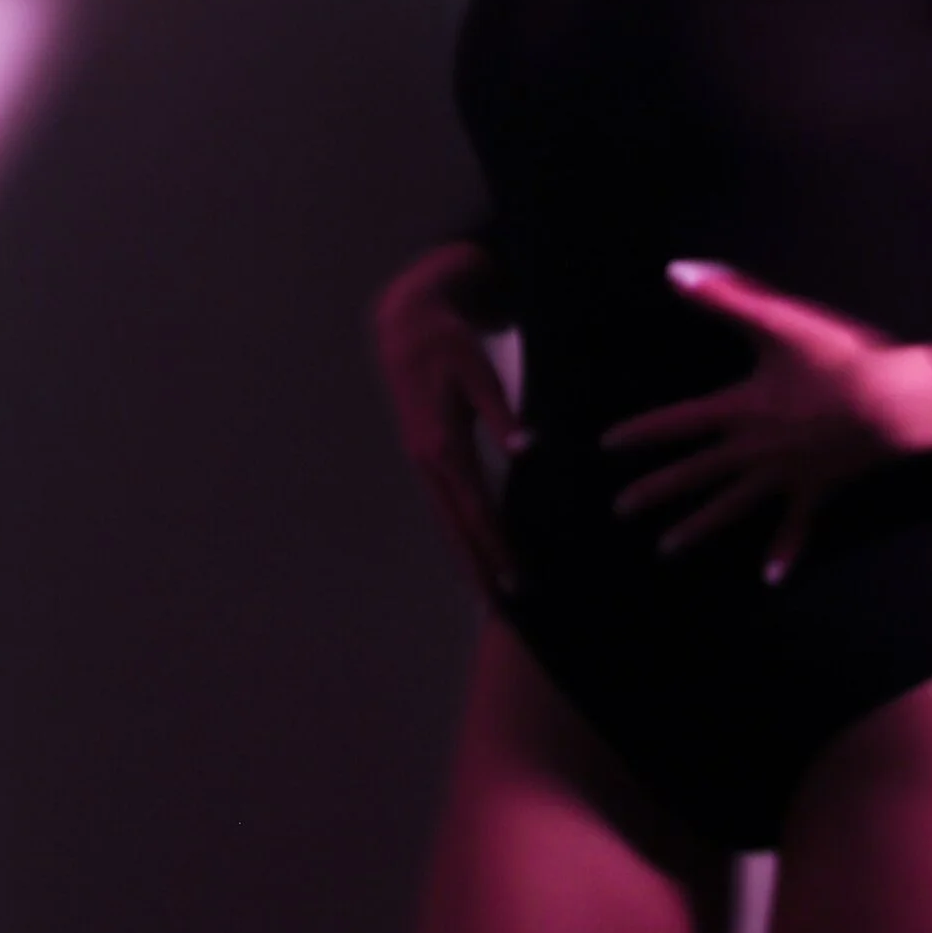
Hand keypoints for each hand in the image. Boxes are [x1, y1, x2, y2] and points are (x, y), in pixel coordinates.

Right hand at [374, 241, 523, 600]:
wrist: (407, 323)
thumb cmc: (449, 343)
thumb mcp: (477, 370)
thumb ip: (501, 411)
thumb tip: (524, 449)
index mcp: (442, 444)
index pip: (475, 507)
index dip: (496, 544)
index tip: (516, 577)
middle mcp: (427, 460)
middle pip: (454, 526)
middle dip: (477, 567)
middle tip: (499, 608)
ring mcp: (421, 460)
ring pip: (444, 519)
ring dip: (464, 556)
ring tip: (485, 593)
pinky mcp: (423, 454)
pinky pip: (441, 503)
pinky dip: (456, 532)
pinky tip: (469, 550)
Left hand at [604, 258, 931, 584]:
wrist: (901, 402)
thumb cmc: (843, 358)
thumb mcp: (783, 321)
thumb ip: (729, 295)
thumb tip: (676, 271)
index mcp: (741, 409)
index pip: (678, 423)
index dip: (641, 432)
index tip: (607, 447)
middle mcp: (755, 449)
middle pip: (695, 474)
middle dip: (655, 491)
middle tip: (620, 511)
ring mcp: (786, 475)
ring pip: (732, 507)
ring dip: (698, 529)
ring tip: (666, 550)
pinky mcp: (819, 489)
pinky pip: (797, 527)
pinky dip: (784, 551)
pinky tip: (770, 577)